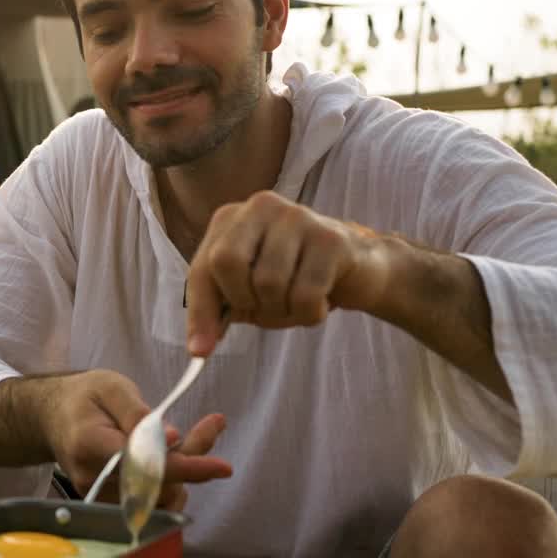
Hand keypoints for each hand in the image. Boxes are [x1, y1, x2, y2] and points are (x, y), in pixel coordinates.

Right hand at [42, 370, 230, 501]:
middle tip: (212, 424)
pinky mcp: (111, 500)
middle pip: (157, 483)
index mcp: (90, 443)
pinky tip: (180, 454)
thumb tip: (173, 438)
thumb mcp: (111, 386)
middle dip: (193, 458)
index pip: (143, 464)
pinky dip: (174, 478)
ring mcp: (101, 493)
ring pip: (160, 494)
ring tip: (199, 433)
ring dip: (187, 468)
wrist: (53, 417)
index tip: (221, 466)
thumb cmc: (84, 397)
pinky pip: (152, 497)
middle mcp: (94, 476)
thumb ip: (139, 412)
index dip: (184, 467)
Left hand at [186, 191, 391, 356]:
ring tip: (294, 304)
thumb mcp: (246, 292)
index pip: (202, 267)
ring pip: (268, 282)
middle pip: (228, 263)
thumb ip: (218, 311)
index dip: (201, 311)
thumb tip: (198, 348)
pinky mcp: (330, 238)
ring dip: (281, 311)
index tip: (201, 350)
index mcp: (230, 218)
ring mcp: (297, 217)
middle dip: (245, 301)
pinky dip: (309, 314)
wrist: (358, 269)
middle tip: (265, 310)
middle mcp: (260, 206)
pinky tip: (318, 304)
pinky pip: (305, 294)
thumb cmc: (292, 279)